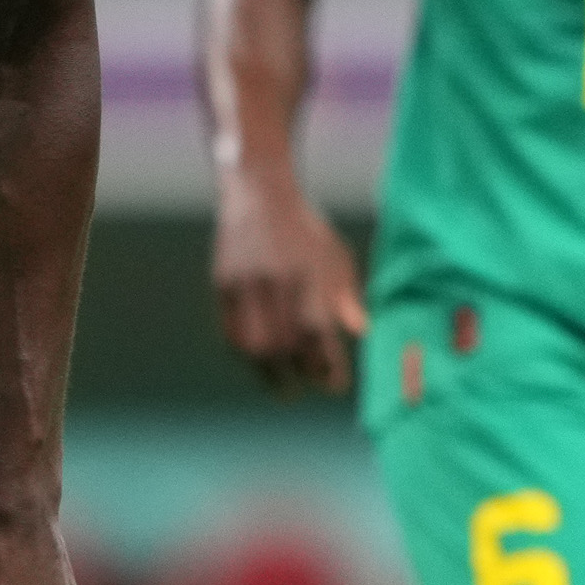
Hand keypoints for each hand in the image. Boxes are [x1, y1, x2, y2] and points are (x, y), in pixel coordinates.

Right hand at [210, 179, 364, 397]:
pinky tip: (259, 363)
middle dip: (298, 373)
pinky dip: (246, 354)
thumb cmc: (305, 232)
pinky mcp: (223, 285)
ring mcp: (245, 284)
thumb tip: (362, 332)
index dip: (326, 365)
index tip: (336, 384)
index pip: (317, 333)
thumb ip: (347, 296)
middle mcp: (275, 280)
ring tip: (281, 386)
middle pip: (285, 344)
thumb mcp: (336, 257)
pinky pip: (231, 332)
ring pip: (254, 344)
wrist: (259, 196)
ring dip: (268, 372)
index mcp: (308, 273)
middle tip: (307, 388)